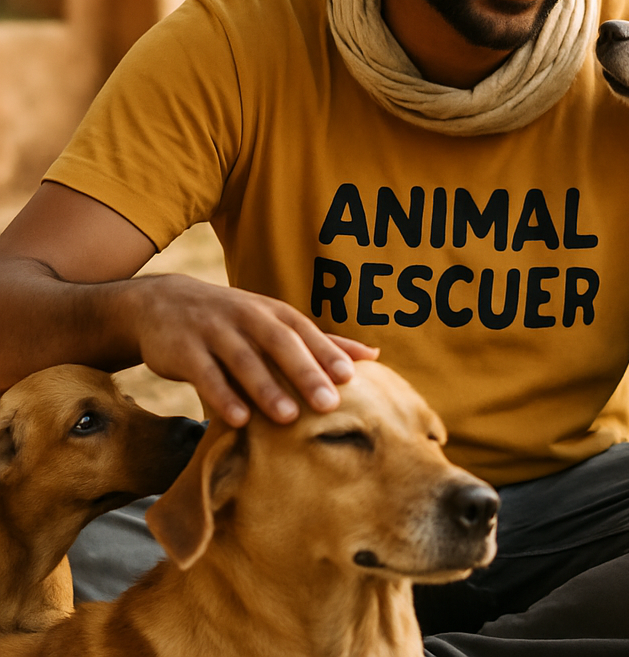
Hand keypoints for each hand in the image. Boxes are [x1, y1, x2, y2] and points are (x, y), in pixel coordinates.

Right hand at [126, 274, 377, 426]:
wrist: (162, 303)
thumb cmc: (234, 321)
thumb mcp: (275, 322)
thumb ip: (321, 341)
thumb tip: (373, 355)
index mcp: (274, 312)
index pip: (306, 332)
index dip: (327, 353)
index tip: (351, 377)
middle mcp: (247, 317)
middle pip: (280, 344)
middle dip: (305, 372)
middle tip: (329, 404)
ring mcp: (214, 331)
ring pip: (244, 359)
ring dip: (266, 388)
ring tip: (288, 417)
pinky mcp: (184, 350)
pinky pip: (205, 374)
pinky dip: (221, 395)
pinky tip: (238, 419)